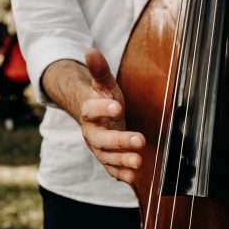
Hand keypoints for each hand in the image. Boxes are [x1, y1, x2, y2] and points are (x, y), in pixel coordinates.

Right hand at [81, 48, 145, 183]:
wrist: (96, 117)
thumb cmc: (103, 98)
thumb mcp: (104, 83)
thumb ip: (100, 70)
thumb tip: (90, 50)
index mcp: (89, 112)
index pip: (91, 110)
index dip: (103, 108)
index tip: (118, 106)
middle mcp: (91, 133)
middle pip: (101, 139)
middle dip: (120, 141)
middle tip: (139, 140)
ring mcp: (99, 148)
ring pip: (107, 157)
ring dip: (123, 160)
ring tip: (139, 162)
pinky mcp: (107, 159)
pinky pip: (112, 169)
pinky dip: (121, 174)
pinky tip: (134, 178)